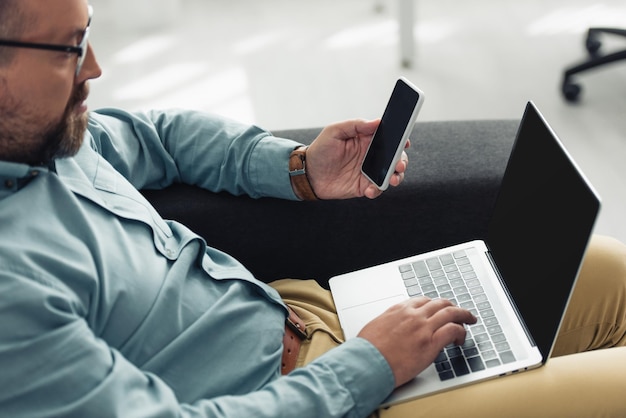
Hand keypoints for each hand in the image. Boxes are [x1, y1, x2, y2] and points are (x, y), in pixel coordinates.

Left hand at [304, 119, 409, 199]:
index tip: (405, 141)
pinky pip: (378, 189)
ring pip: (392, 174)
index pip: (389, 138)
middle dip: (402, 160)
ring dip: (396, 176)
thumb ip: (355, 125)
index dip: (400, 139)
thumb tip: (377, 122)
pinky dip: (378, 190)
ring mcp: (369, 172)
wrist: (308, 174)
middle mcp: (372, 155)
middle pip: (396, 157)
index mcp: (367, 139)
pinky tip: (370, 190)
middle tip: (399, 164)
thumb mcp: (334, 131)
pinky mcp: (364, 186)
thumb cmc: (321, 149)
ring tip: (393, 179)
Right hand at [357, 297, 476, 387]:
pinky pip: (453, 331)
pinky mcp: (430, 343)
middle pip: (440, 304)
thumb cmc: (368, 349)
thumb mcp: (376, 326)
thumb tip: (393, 326)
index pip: (423, 301)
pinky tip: (460, 340)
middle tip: (461, 313)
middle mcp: (413, 315)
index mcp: (399, 309)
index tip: (439, 310)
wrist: (367, 362)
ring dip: (463, 316)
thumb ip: (390, 322)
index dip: (435, 305)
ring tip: (469, 321)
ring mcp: (423, 327)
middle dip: (453, 307)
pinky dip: (461, 333)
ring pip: (451, 313)